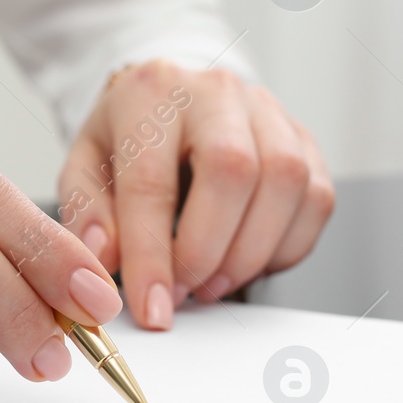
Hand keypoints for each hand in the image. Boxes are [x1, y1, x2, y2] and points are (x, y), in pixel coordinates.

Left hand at [59, 61, 333, 328]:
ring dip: (250, 253)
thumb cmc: (129, 138)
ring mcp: (268, 112)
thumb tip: (105, 258)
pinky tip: (248, 261)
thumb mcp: (86, 166)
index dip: (153, 255)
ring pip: (285, 183)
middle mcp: (216, 92)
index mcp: (151, 93)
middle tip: (185, 293)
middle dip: (208, 251)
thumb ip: (88, 212)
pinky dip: (287, 248)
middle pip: (233, 171)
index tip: (153, 309)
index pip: (152, 180)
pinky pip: (317, 199)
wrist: (171, 102)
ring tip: (213, 282)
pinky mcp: (305, 139)